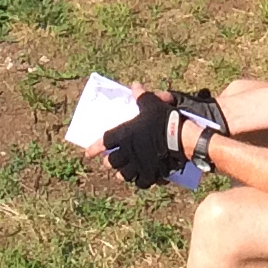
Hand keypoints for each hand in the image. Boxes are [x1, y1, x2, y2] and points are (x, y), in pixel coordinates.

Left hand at [100, 87, 221, 185]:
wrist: (180, 137)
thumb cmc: (163, 119)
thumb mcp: (151, 104)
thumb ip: (141, 96)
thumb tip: (135, 85)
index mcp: (124, 135)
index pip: (104, 142)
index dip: (94, 148)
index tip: (87, 154)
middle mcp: (128, 152)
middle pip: (112, 162)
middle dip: (109, 162)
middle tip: (108, 162)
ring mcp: (139, 165)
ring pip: (125, 175)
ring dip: (122, 174)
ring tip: (121, 174)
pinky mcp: (151, 175)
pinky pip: (142, 182)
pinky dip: (140, 181)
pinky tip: (141, 180)